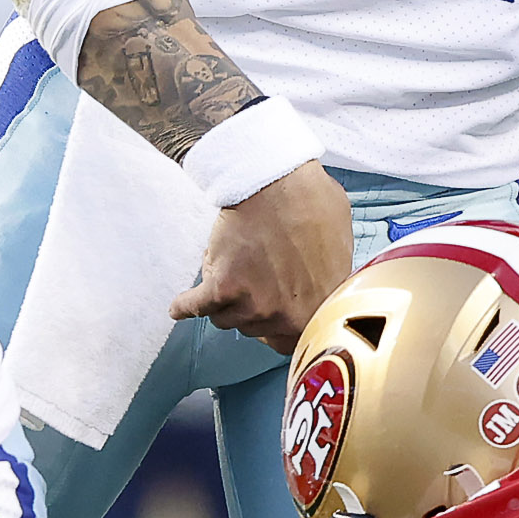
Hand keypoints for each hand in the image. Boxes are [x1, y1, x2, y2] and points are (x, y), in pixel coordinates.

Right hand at [176, 158, 353, 353]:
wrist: (273, 178)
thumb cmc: (309, 197)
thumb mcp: (339, 235)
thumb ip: (330, 269)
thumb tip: (323, 275)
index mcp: (320, 306)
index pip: (294, 339)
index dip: (278, 327)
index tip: (269, 317)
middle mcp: (288, 316)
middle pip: (257, 329)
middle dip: (251, 307)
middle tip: (250, 279)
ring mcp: (255, 305)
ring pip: (227, 317)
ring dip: (223, 298)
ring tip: (227, 264)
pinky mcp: (222, 289)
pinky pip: (195, 307)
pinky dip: (184, 306)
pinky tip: (179, 307)